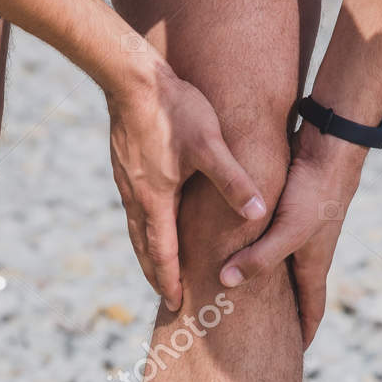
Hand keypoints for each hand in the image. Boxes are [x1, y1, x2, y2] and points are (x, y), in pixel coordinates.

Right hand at [107, 57, 265, 311]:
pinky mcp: (122, 166)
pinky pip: (132, 207)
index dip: (170, 280)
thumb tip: (259, 214)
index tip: (176, 303)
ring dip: (145, 251)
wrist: (130, 78)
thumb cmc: (173, 110)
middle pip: (143, 247)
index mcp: (156, 200)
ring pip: (135, 228)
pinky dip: (141, 226)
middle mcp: (136, 197)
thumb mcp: (210, 145)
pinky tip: (149, 218)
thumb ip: (234, 181)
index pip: (163, 253)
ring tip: (155, 266)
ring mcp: (125, 181)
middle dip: (155, 274)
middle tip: (165, 296)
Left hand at [220, 126, 366, 347]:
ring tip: (248, 300)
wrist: (331, 144)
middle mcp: (309, 251)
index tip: (294, 355)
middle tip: (267, 336)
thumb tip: (226, 283)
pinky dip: (259, 253)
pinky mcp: (290, 209)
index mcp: (314, 264)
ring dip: (270, 285)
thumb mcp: (287, 230)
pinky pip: (273, 241)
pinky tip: (242, 251)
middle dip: (284, 316)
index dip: (303, 334)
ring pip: (283, 267)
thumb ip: (259, 258)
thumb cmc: (314, 191)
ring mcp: (302, 230)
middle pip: (297, 293)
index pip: (312, 310)